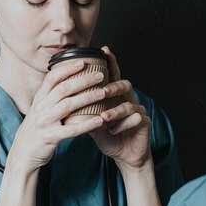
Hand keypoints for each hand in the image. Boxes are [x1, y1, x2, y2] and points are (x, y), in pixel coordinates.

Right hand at [9, 59, 104, 171]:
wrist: (23, 153)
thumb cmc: (36, 130)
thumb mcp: (39, 110)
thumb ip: (50, 97)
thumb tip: (66, 81)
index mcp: (38, 100)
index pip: (51, 78)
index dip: (67, 68)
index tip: (82, 61)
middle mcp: (40, 108)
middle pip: (63, 89)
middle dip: (83, 80)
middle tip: (100, 75)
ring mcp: (45, 123)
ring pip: (68, 106)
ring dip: (87, 97)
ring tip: (103, 93)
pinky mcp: (50, 137)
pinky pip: (72, 129)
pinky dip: (87, 124)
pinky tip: (100, 120)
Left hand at [88, 46, 152, 170]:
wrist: (123, 155)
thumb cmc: (107, 136)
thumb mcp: (91, 121)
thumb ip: (81, 110)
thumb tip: (61, 99)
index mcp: (115, 97)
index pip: (113, 76)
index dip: (110, 62)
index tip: (103, 50)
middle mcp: (128, 100)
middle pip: (125, 85)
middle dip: (113, 87)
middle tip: (103, 91)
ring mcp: (138, 110)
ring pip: (129, 104)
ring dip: (115, 111)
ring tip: (104, 117)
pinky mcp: (144, 123)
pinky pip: (136, 119)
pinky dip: (123, 125)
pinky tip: (113, 130)